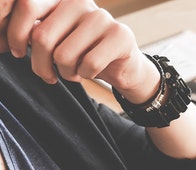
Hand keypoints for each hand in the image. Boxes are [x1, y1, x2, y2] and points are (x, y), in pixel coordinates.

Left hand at [1, 0, 158, 101]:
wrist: (123, 66)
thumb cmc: (82, 53)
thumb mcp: (54, 38)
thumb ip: (33, 32)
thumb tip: (3, 40)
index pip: (27, 6)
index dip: (14, 33)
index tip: (16, 52)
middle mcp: (80, 1)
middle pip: (42, 37)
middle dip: (40, 65)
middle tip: (48, 75)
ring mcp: (102, 17)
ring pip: (64, 55)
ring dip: (65, 73)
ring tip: (72, 72)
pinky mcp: (120, 36)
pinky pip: (89, 64)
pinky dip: (85, 76)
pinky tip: (89, 72)